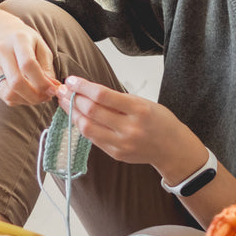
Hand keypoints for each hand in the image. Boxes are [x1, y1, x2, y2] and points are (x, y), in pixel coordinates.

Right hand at [0, 18, 58, 105]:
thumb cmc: (24, 40)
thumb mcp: (40, 46)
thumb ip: (47, 67)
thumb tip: (52, 88)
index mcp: (18, 40)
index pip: (28, 65)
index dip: (42, 82)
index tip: (53, 90)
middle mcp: (2, 52)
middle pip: (16, 82)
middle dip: (35, 96)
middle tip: (47, 97)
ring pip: (8, 93)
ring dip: (27, 101)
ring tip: (38, 97)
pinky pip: (4, 96)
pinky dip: (19, 101)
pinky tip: (27, 95)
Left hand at [55, 75, 198, 174]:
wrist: (172, 148)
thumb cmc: (159, 121)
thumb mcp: (143, 102)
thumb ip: (116, 99)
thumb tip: (86, 91)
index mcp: (139, 110)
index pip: (103, 95)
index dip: (82, 87)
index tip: (71, 81)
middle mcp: (130, 128)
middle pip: (92, 112)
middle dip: (73, 99)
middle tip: (63, 90)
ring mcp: (122, 144)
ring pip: (87, 128)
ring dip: (72, 114)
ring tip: (65, 103)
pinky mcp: (116, 154)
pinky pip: (93, 139)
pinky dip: (83, 126)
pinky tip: (77, 117)